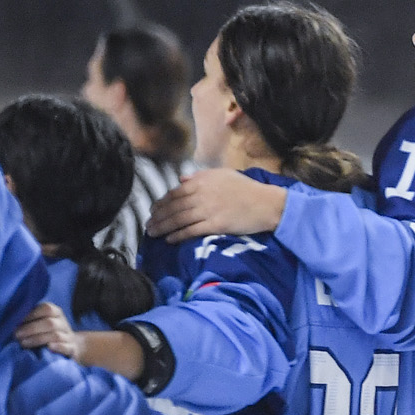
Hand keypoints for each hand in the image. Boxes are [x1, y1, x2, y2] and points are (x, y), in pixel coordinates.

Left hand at [15, 303, 80, 358]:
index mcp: (56, 312)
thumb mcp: (40, 321)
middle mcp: (63, 323)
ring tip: (23, 343)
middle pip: (50, 323)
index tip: (16, 321)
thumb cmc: (47, 333)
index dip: (31, 314)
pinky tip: (48, 348)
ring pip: (56, 335)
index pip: (46, 309)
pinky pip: (67, 347)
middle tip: (16, 335)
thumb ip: (29, 318)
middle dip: (31, 329)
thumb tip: (9, 319)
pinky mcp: (72, 349)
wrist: (71, 346)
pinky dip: (58, 347)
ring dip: (37, 339)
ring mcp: (69, 336)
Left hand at [146, 168, 286, 241]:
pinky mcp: (216, 225)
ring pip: (179, 219)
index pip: (174, 193)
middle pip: (173, 207)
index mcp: (201, 182)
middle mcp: (201, 196)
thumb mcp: (222, 175)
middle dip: (158, 217)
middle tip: (148, 225)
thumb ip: (200, 176)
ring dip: (163, 227)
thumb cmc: (246, 188)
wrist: (266, 204)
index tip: (153, 210)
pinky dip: (179, 235)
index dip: (161, 203)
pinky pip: (192, 231)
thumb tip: (181, 180)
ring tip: (153, 233)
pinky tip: (169, 239)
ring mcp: (208, 211)